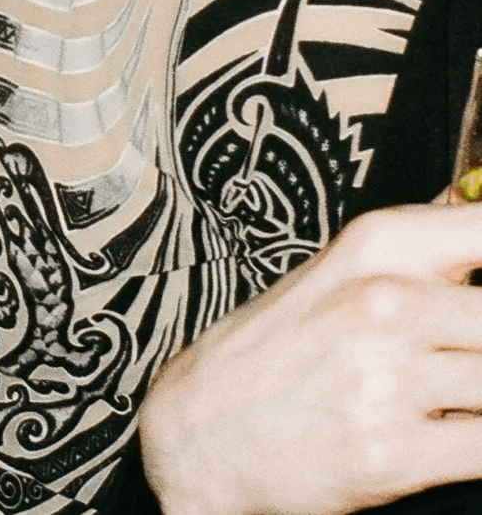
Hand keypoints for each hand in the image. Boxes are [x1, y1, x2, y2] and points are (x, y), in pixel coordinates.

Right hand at [140, 204, 481, 514]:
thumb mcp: (336, 273)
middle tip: (455, 353)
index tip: (475, 292)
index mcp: (376, 247)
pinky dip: (475, 441)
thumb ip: (420, 244)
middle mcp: (383, 303)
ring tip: (446, 396)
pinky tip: (443, 432)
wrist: (200, 432)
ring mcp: (387, 379)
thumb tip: (477, 200)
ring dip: (478, 395)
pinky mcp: (394, 454)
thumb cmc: (271, 352)